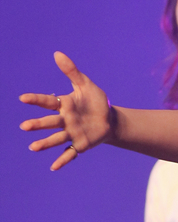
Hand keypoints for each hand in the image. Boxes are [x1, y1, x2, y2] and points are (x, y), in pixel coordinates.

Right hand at [20, 52, 113, 171]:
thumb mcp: (85, 84)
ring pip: (56, 138)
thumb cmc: (96, 101)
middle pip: (49, 122)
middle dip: (38, 125)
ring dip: (45, 143)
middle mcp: (65, 120)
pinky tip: (54, 167)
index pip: (47, 102)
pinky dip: (63, 160)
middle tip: (24, 127)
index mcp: (64, 105)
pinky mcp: (80, 144)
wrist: (110, 119)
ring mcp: (72, 133)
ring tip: (33, 148)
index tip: (23, 98)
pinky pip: (70, 153)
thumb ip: (71, 71)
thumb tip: (57, 53)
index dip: (36, 100)